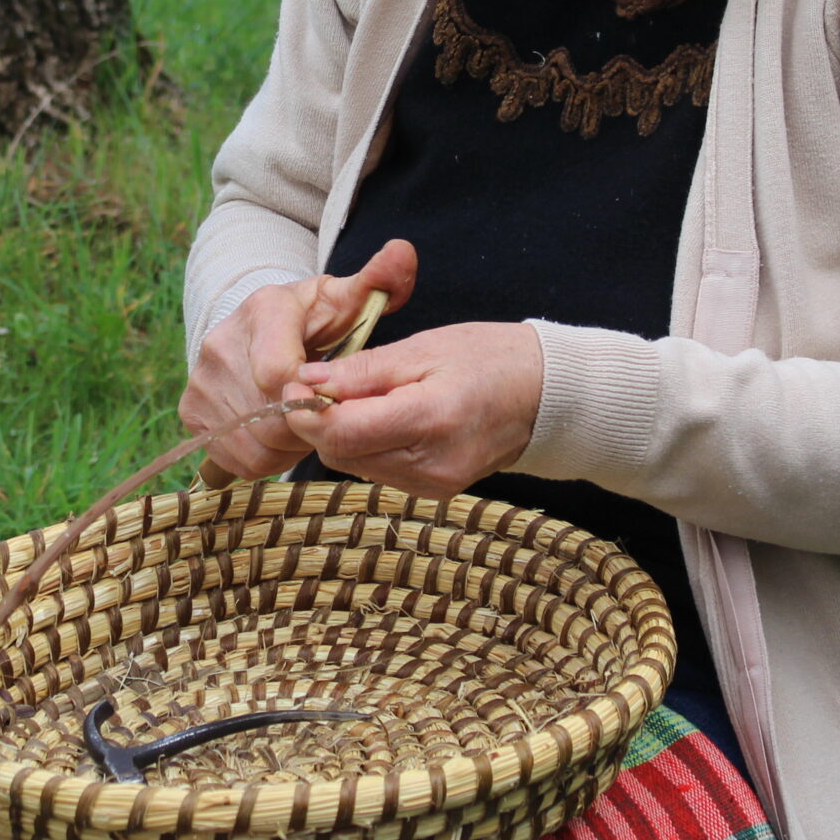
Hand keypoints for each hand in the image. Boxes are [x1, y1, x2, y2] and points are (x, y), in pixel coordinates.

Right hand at [182, 240, 417, 480]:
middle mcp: (221, 343)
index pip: (280, 374)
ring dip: (288, 445)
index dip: (314, 397)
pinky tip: (279, 433)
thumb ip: (379, 280)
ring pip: (256, 443)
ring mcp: (201, 380)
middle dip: (307, 424)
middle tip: (325, 412)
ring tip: (303, 420)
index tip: (332, 394)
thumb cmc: (314, 319)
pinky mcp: (191, 411)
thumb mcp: (345, 298)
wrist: (257, 328)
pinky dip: (263, 456)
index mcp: (263, 310)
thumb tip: (403, 252)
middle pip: (271, 417)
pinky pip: (236, 457)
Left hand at [285, 321, 543, 497]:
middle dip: (320, 422)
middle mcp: (430, 465)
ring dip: (343, 434)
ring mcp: (433, 485)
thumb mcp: (423, 348)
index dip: (306, 412)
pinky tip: (382, 417)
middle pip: (340, 454)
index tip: (293, 384)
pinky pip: (378, 471)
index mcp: (430, 420)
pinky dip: (367, 445)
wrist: (545, 395)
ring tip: (359, 395)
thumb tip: (307, 382)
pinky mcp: (433, 492)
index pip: (342, 433)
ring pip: (354, 466)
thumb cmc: (489, 359)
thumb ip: (362, 371)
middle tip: (320, 383)